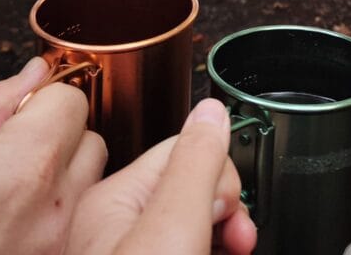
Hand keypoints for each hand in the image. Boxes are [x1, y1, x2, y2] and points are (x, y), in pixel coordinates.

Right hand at [0, 57, 106, 254]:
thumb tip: (34, 72)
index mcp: (24, 167)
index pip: (72, 99)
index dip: (42, 99)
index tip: (17, 113)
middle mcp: (53, 208)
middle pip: (89, 138)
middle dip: (56, 132)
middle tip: (7, 150)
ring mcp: (59, 244)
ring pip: (89, 179)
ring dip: (61, 171)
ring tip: (8, 187)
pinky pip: (75, 219)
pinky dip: (55, 208)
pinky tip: (11, 218)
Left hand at [65, 98, 256, 254]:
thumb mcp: (174, 225)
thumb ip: (195, 163)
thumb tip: (211, 110)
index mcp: (113, 199)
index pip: (183, 149)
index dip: (219, 175)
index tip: (233, 208)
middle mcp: (114, 227)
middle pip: (189, 187)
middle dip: (224, 208)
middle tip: (236, 239)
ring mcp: (126, 254)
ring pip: (190, 221)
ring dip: (221, 232)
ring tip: (233, 251)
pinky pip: (183, 245)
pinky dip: (209, 248)